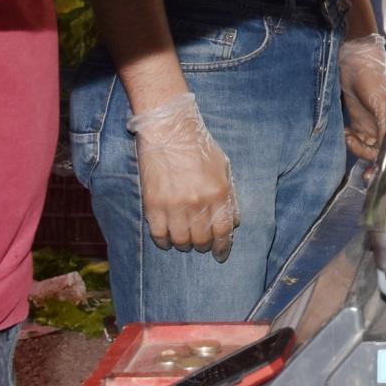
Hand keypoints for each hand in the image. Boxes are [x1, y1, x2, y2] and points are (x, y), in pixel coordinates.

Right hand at [126, 93, 238, 258]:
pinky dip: (164, 242)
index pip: (224, 232)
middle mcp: (198, 202)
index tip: (220, 254)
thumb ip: (230, 197)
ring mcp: (174, 205)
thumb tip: (233, 223)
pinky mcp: (153, 204)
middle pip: (202, 239)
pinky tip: (167, 239)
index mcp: (219, 193)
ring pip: (181, 241)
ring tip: (184, 240)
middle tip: (200, 243)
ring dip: (184, 244)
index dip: (222, 248)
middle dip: (203, 246)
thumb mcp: (224, 168)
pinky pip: (159, 235)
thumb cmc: (198, 147)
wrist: (169, 130)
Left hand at [340, 34, 385, 162]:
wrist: (355, 57)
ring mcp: (372, 124)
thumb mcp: (381, 102)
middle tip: (364, 173)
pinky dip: (351, 142)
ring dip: (359, 151)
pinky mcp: (358, 121)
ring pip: (369, 148)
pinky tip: (346, 135)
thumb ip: (384, 127)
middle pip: (382, 152)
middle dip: (373, 162)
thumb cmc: (373, 76)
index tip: (379, 174)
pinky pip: (356, 140)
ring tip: (350, 140)